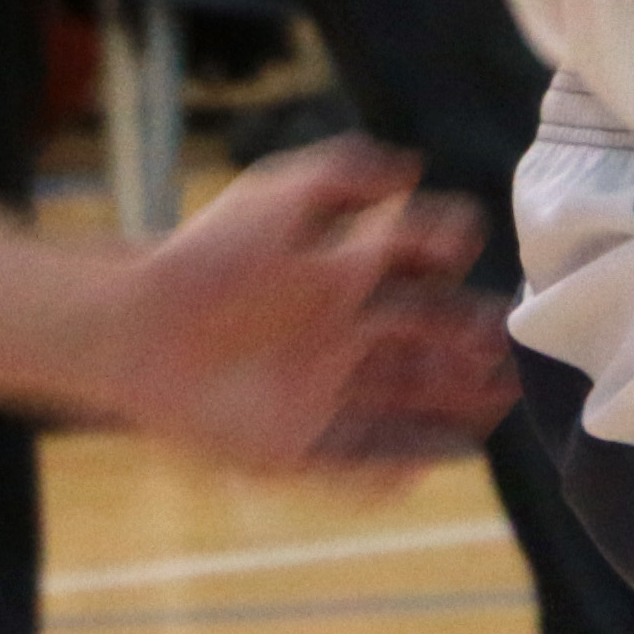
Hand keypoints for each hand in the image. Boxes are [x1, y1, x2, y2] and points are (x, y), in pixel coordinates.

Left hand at [96, 137, 519, 473]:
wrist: (131, 329)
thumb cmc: (204, 257)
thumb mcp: (275, 196)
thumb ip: (345, 175)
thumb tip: (414, 170)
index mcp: (343, 276)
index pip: (414, 267)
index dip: (447, 258)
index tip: (465, 253)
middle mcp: (342, 334)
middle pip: (424, 338)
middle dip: (466, 340)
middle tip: (501, 346)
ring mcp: (322, 391)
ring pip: (404, 401)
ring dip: (450, 403)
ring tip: (494, 405)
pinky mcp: (295, 443)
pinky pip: (358, 460)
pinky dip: (399, 463)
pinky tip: (437, 458)